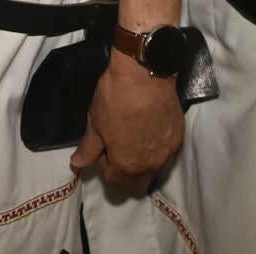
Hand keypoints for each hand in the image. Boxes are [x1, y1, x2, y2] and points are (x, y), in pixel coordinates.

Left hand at [69, 55, 183, 187]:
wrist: (145, 76)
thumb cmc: (116, 100)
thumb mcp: (95, 124)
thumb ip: (88, 149)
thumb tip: (77, 164)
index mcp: (126, 166)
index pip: (113, 178)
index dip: (104, 162)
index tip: (103, 144)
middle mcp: (150, 166)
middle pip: (135, 177)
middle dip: (124, 164)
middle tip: (117, 140)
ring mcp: (167, 153)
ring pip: (152, 166)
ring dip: (142, 158)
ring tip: (134, 136)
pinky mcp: (178, 137)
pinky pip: (166, 152)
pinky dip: (157, 147)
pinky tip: (150, 130)